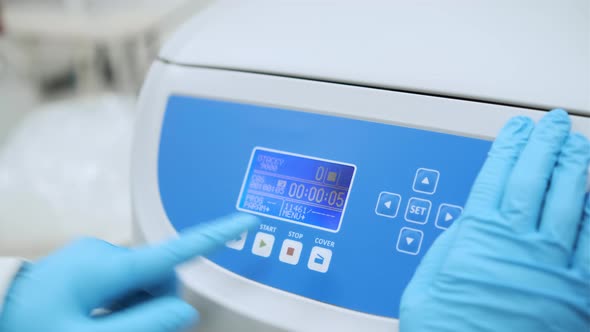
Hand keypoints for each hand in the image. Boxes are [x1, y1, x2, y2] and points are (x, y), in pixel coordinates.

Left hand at [0, 213, 258, 331]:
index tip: (246, 221)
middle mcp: (102, 251)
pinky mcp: (83, 260)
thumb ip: (144, 324)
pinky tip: (95, 317)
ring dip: (133, 306)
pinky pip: (118, 278)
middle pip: (157, 274)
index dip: (216, 236)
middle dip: (154, 303)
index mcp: (108, 266)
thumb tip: (184, 310)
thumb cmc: (31, 329)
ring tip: (100, 326)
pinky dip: (118, 300)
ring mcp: (91, 253)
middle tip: (123, 330)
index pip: (175, 250)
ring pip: (138, 279)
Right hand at [400, 110, 589, 330]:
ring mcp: (551, 267)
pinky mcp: (575, 294)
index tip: (516, 127)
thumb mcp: (427, 280)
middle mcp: (518, 244)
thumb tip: (471, 223)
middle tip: (553, 123)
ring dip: (575, 170)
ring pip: (569, 204)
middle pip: (536, 180)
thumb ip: (455, 245)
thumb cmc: (444, 330)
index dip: (509, 147)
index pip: (497, 177)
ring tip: (578, 145)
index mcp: (479, 236)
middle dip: (545, 146)